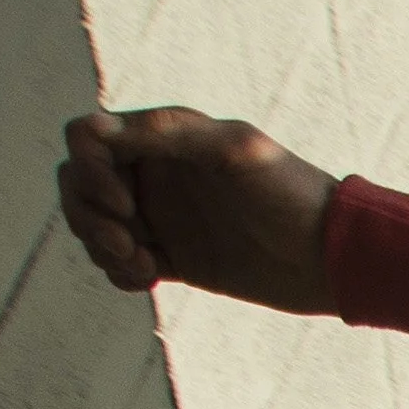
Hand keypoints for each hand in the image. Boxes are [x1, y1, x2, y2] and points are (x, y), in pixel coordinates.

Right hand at [58, 107, 338, 309]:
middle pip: (77, 183)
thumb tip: (96, 130)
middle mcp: (154, 173)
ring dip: (101, 247)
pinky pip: (118, 263)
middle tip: (131, 243)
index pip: (86, 139)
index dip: (88, 170)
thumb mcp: (234, 151)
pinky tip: (152, 278)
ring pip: (92, 225)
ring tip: (146, 265)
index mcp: (162, 138)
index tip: (124, 202)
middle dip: (88, 215)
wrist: (331, 256)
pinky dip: (119, 272)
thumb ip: (167, 133)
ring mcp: (160, 216)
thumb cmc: (290, 192)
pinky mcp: (171, 258)